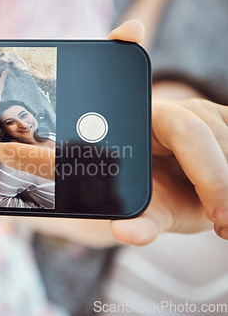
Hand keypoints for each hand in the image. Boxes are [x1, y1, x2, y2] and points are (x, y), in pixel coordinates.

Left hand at [108, 20, 227, 245]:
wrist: (168, 185)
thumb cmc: (153, 193)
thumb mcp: (147, 210)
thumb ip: (138, 221)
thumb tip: (124, 232)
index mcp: (153, 120)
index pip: (188, 132)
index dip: (208, 174)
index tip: (217, 215)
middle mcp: (186, 110)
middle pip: (221, 141)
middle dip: (226, 187)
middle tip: (223, 225)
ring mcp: (213, 115)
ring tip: (222, 223)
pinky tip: (227, 208)